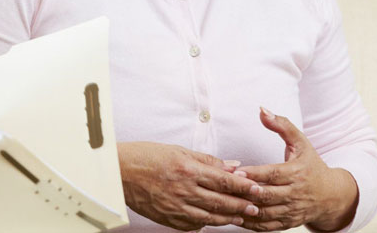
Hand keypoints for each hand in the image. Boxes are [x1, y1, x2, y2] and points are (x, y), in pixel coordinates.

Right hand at [119, 141, 261, 230]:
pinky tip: (213, 220)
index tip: (257, 188)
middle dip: (241, 205)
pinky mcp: (168, 218)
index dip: (244, 186)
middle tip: (255, 207)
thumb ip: (207, 160)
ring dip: (228, 217)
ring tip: (240, 217)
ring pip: (210, 217)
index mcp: (187, 169)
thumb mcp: (177, 151)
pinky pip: (193, 225)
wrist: (118, 172)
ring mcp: (176, 207)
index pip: (224, 181)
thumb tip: (232, 166)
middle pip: (221, 201)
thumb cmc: (145, 156)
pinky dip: (206, 223)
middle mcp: (183, 190)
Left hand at [235, 108, 358, 231]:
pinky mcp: (288, 222)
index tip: (237, 171)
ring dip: (245, 210)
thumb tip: (262, 109)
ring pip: (266, 213)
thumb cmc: (311, 166)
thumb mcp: (301, 143)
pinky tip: (234, 218)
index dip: (255, 174)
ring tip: (225, 204)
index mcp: (297, 173)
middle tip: (226, 188)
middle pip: (268, 195)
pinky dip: (251, 224)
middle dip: (247, 193)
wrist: (332, 196)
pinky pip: (268, 226)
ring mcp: (292, 210)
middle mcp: (295, 194)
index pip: (274, 174)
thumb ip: (282, 126)